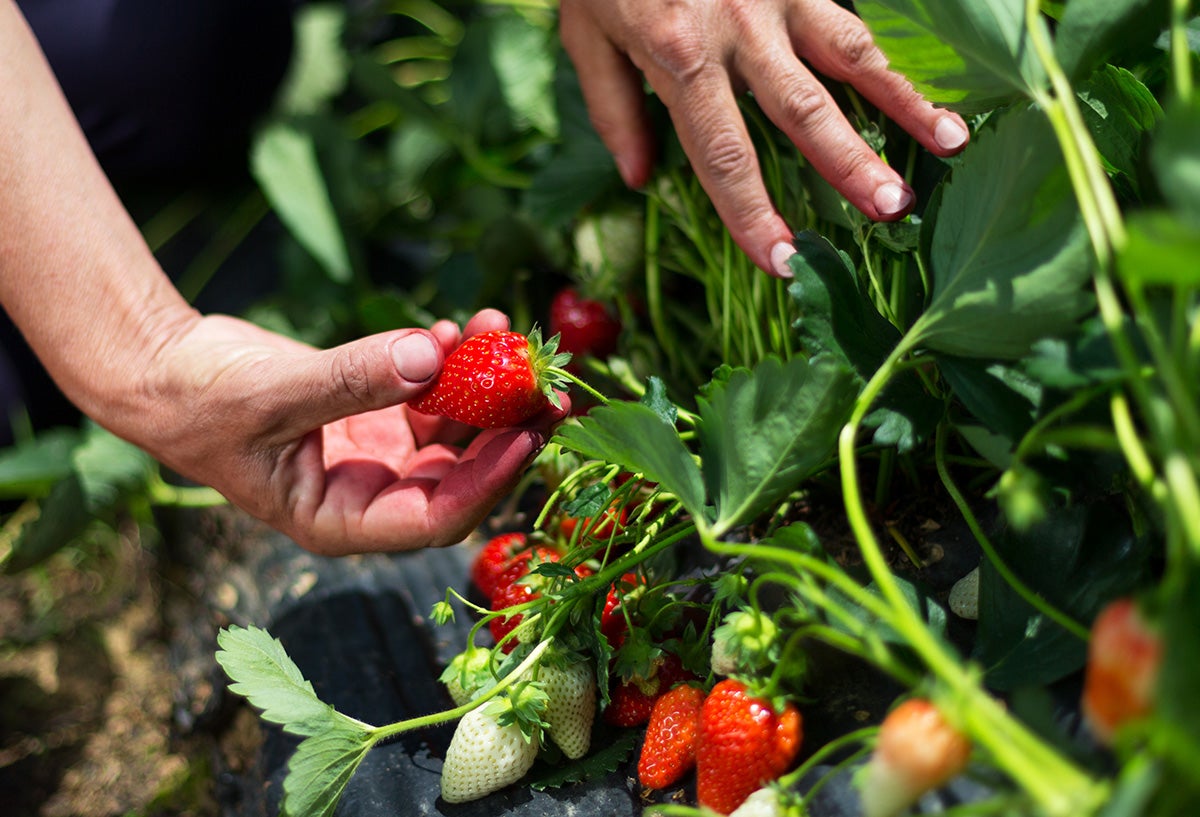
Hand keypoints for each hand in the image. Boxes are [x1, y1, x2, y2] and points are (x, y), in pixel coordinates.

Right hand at [138, 309, 565, 555]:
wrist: (166, 368)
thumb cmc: (200, 400)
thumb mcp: (273, 393)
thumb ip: (352, 378)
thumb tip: (435, 356)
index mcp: (342, 521)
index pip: (434, 518)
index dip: (487, 482)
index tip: (527, 437)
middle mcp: (370, 494)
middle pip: (461, 475)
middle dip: (506, 431)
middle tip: (550, 388)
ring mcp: (377, 455)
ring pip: (454, 430)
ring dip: (483, 384)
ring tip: (501, 328)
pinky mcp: (377, 415)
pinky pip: (432, 395)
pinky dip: (449, 362)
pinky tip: (457, 326)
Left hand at [559, 0, 969, 276]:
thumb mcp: (586, 34)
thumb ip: (615, 109)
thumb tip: (641, 179)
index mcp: (678, 53)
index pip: (722, 154)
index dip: (754, 214)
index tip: (785, 262)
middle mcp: (737, 28)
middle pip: (804, 109)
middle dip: (851, 164)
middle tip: (894, 211)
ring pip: (851, 55)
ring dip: (902, 104)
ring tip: (950, 146)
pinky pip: (849, 21)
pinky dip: (888, 63)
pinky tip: (925, 97)